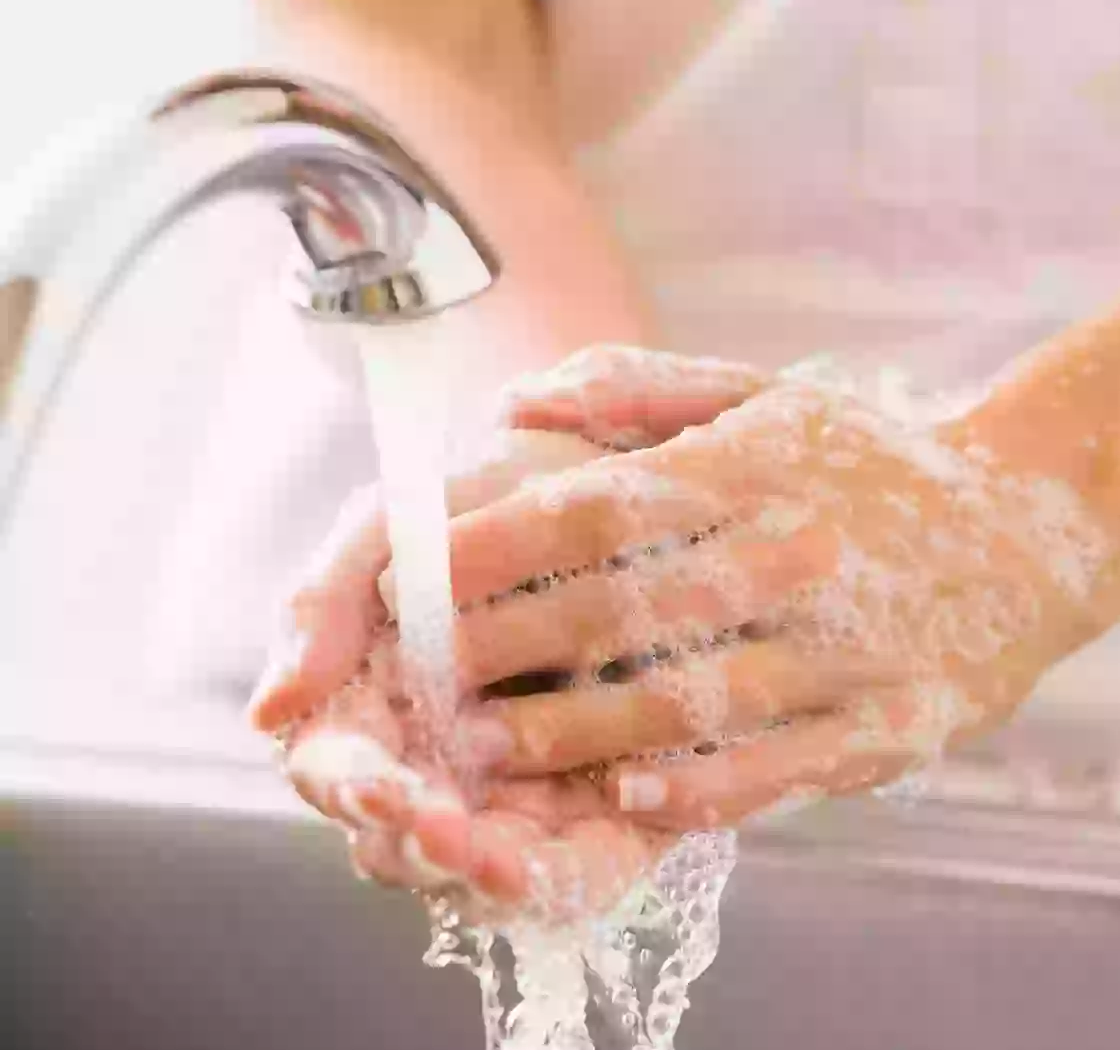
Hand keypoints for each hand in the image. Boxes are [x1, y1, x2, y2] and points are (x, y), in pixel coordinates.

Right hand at [251, 427, 673, 922]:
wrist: (620, 474)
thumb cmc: (494, 498)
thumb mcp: (404, 521)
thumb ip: (326, 598)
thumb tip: (268, 713)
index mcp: (369, 698)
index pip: (336, 771)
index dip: (352, 789)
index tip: (386, 787)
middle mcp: (432, 755)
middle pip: (399, 840)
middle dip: (421, 846)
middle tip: (451, 837)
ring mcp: (509, 784)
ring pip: (476, 867)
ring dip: (484, 873)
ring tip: (506, 867)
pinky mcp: (594, 800)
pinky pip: (570, 865)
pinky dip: (564, 875)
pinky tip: (566, 863)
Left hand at [425, 347, 1119, 828]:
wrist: (1037, 521)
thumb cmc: (875, 461)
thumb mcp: (771, 397)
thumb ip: (642, 390)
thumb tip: (514, 403)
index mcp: (759, 466)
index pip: (602, 505)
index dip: (498, 544)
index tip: (411, 577)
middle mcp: (800, 550)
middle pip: (631, 607)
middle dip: (512, 647)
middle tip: (421, 681)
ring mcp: (854, 643)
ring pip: (698, 697)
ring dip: (584, 732)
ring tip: (489, 753)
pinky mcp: (899, 719)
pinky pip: (788, 763)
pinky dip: (706, 782)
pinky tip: (630, 795)